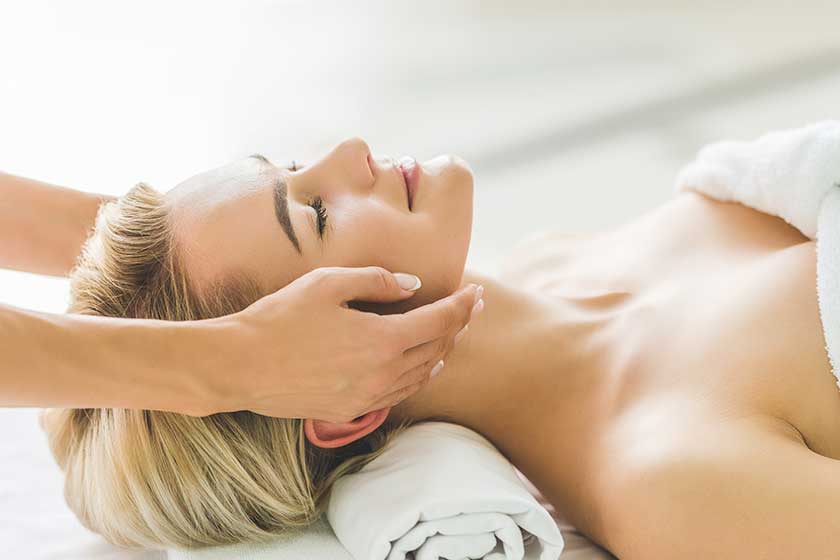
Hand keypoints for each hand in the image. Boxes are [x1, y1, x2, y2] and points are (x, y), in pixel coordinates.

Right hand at [213, 266, 482, 421]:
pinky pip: (400, 393)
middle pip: (436, 349)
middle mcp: (382, 374)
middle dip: (458, 325)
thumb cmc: (279, 318)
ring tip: (452, 332)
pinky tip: (424, 366)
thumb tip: (413, 286)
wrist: (240, 366)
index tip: (476, 293)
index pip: (438, 322)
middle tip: (471, 307)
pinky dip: (419, 376)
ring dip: (442, 352)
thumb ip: (376, 281)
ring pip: (422, 375)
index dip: (462, 306)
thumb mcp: (326, 283)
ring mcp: (368, 396)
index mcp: (381, 340)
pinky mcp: (351, 410)